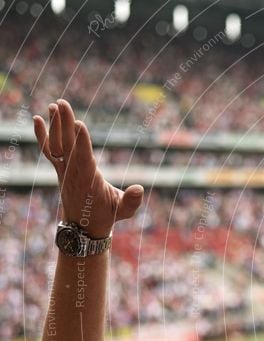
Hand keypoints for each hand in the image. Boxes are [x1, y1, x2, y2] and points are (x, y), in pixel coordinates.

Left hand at [33, 99, 142, 237]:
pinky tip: (37, 119)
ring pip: (57, 145)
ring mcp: (64, 171)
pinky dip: (42, 135)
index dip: (81, 142)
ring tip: (54, 104)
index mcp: (88, 183)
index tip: (79, 124)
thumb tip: (139, 189)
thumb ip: (131, 201)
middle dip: (64, 125)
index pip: (83, 159)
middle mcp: (72, 174)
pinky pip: (48, 150)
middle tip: (62, 103)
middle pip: (67, 146)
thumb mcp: (124, 211)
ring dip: (55, 124)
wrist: (83, 227)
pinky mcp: (59, 169)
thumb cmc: (107, 215)